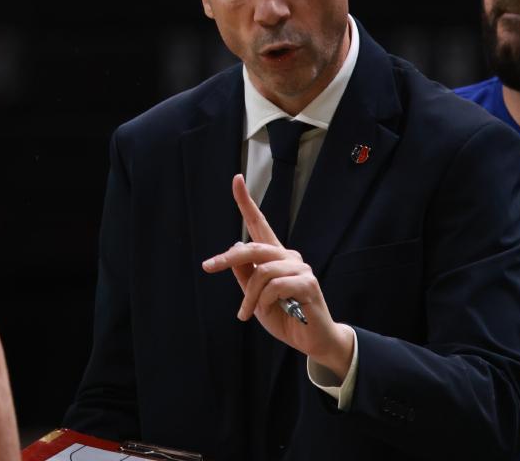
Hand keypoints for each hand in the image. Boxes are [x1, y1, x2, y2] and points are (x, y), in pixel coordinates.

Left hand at [202, 174, 355, 378]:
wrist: (311, 340)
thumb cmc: (284, 316)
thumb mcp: (255, 296)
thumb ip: (245, 274)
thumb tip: (234, 248)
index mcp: (275, 256)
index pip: (259, 224)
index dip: (246, 201)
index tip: (236, 179)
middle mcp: (289, 256)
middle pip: (253, 248)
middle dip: (226, 258)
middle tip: (208, 267)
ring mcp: (301, 268)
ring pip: (262, 272)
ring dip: (250, 296)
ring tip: (248, 312)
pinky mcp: (308, 283)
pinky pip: (275, 286)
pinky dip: (264, 301)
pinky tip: (267, 312)